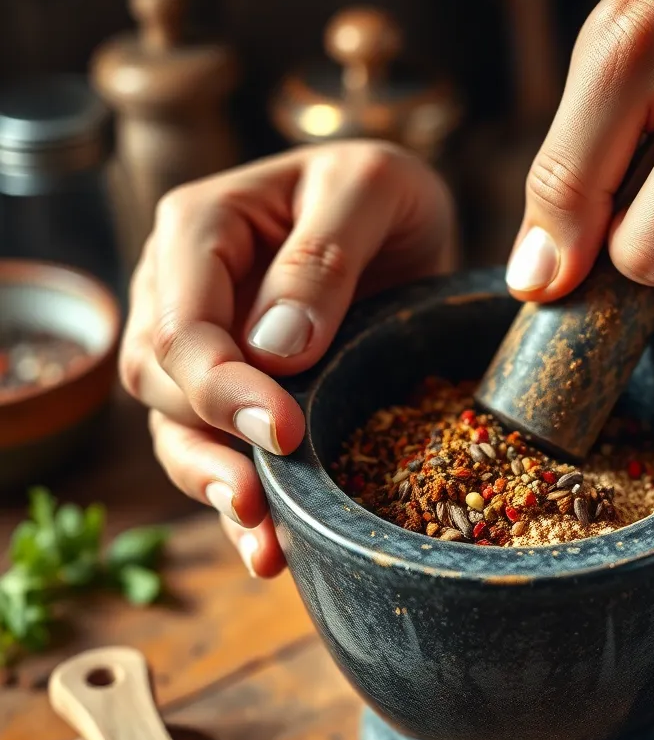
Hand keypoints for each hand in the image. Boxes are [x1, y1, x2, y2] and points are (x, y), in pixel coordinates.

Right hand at [120, 142, 455, 575]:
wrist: (403, 223)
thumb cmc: (382, 192)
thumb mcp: (370, 189)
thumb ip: (322, 256)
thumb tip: (276, 349)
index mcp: (200, 229)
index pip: (181, 323)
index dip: (221, 387)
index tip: (284, 429)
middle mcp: (183, 291)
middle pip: (162, 382)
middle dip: (213, 442)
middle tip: (268, 496)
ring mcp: (207, 347)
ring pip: (178, 428)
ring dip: (215, 488)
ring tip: (263, 541)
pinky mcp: (239, 392)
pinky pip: (220, 450)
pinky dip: (240, 502)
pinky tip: (269, 550)